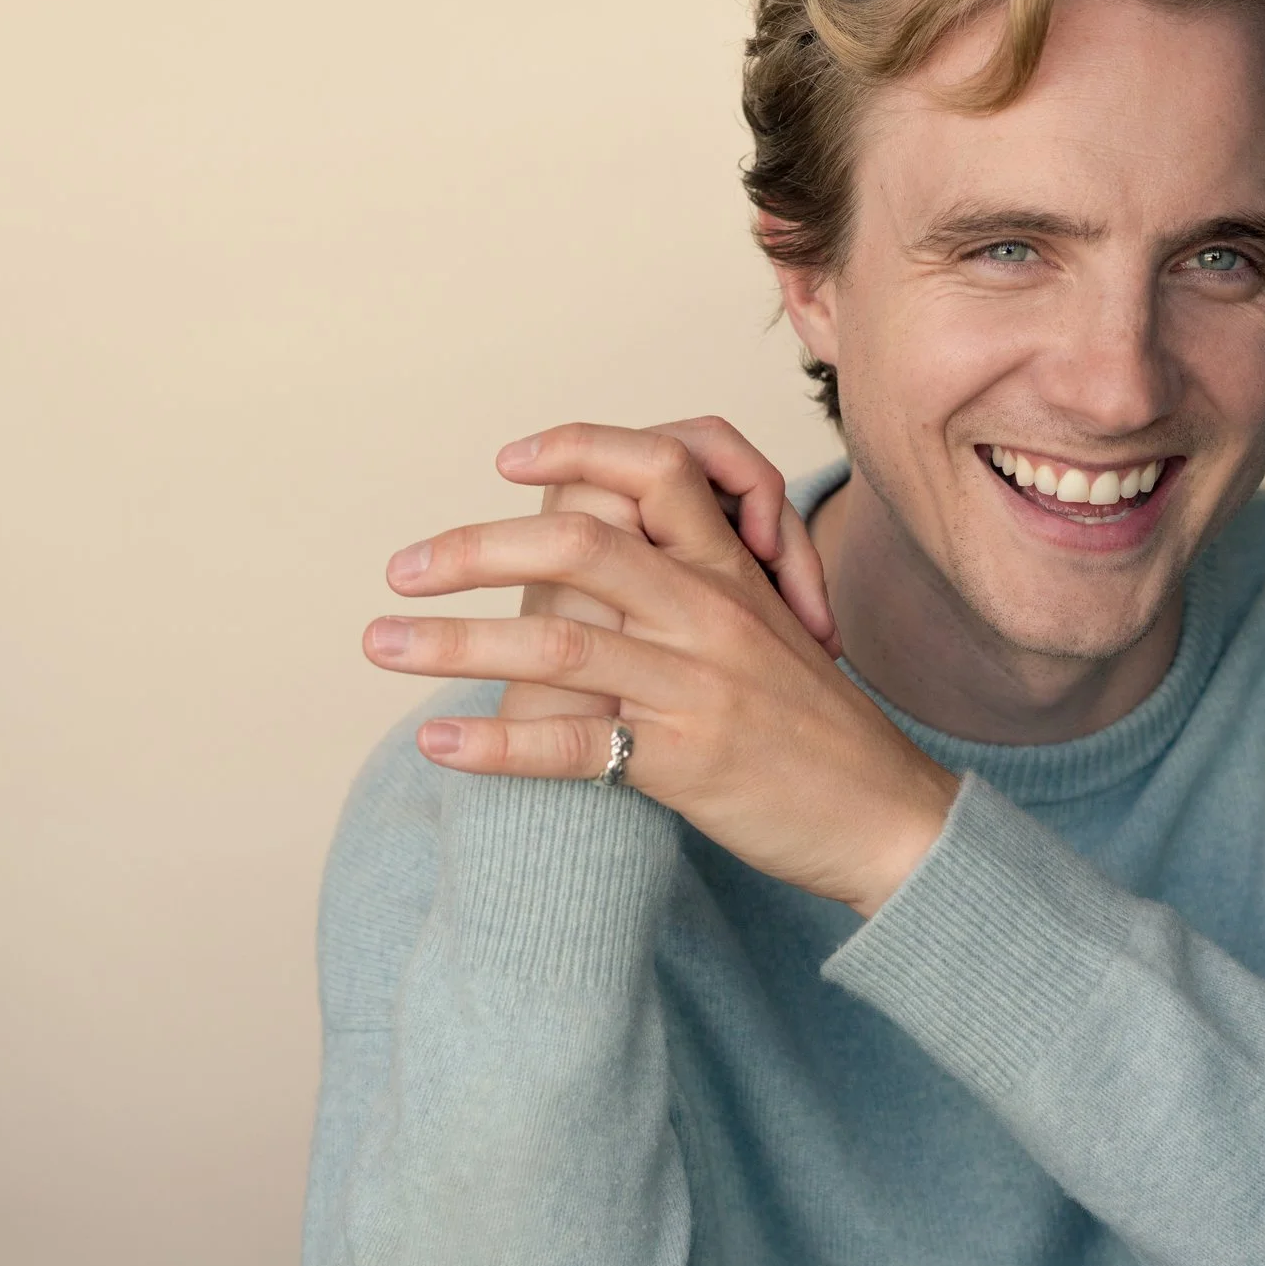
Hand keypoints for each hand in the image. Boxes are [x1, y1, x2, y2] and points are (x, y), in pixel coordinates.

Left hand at [363, 423, 958, 914]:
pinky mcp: (685, 761)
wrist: (886, 816)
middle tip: (400, 571)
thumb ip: (694, 581)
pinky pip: (576, 747)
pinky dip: (497, 747)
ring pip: (556, 646)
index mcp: (730, 572)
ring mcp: (696, 686)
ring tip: (377, 645)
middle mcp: (710, 614)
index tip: (508, 461)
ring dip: (453, 646)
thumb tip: (603, 546)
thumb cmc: (816, 725)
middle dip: (472, 552)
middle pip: (577, 545)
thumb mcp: (767, 627)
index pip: (655, 467)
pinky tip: (437, 746)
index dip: (577, 449)